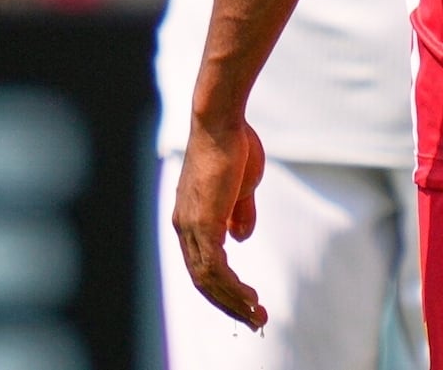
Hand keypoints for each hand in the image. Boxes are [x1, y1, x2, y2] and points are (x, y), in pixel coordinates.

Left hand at [173, 114, 269, 327]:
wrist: (221, 123)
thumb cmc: (234, 144)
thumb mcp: (241, 185)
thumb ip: (239, 212)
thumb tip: (241, 237)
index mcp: (192, 218)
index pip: (204, 263)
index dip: (226, 285)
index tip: (249, 300)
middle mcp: (184, 228)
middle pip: (203, 280)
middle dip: (230, 303)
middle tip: (255, 321)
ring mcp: (190, 228)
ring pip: (208, 281)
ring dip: (233, 302)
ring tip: (257, 317)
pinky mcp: (202, 225)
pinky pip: (215, 269)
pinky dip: (232, 288)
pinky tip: (249, 299)